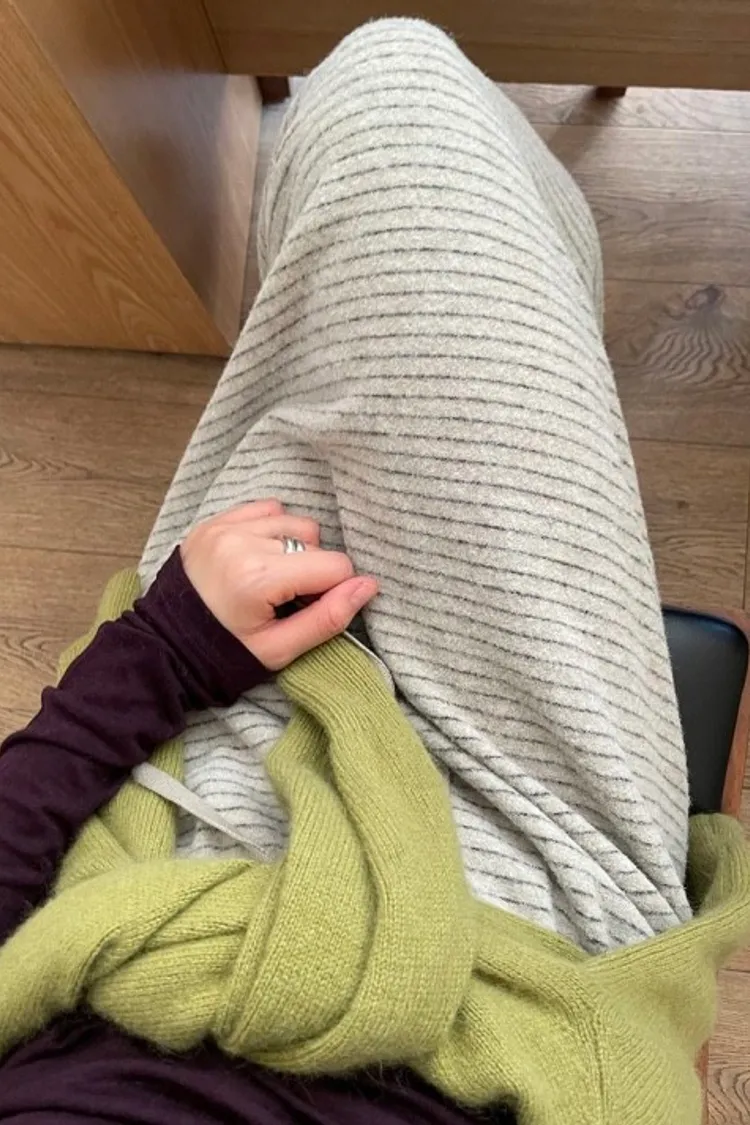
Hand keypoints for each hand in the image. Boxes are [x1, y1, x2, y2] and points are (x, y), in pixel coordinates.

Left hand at [180, 499, 378, 670]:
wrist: (166, 647)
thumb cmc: (223, 654)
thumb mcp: (280, 649)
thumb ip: (328, 618)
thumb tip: (368, 586)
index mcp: (257, 578)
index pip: (334, 566)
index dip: (332, 590)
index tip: (307, 609)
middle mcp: (242, 542)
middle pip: (315, 541)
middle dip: (311, 571)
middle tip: (286, 600)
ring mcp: (225, 527)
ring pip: (293, 521)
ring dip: (294, 548)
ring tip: (273, 579)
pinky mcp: (215, 521)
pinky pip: (266, 509)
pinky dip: (273, 530)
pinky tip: (260, 558)